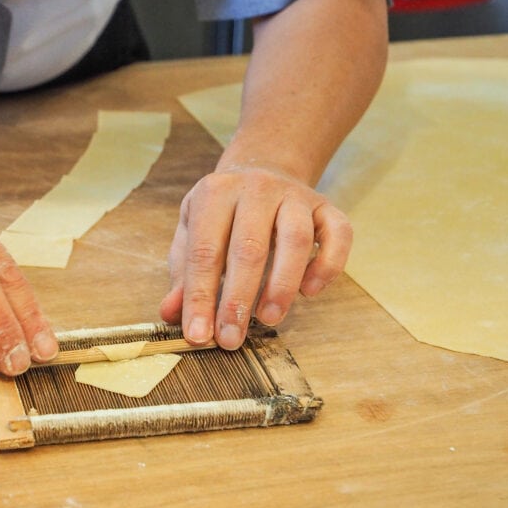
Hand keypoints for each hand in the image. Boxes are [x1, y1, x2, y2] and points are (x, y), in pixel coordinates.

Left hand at [159, 165, 351, 348]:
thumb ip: (183, 274)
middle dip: (238, 300)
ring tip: (268, 319)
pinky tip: (310, 292)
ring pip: (295, 240)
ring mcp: (294, 195)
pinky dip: (327, 265)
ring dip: (282, 285)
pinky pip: (338, 234)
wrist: (262, 168)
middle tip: (231, 339)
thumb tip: (170, 314)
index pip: (204, 252)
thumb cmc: (221, 215)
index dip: (199, 297)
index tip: (198, 335)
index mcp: (214, 193)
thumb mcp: (192, 234)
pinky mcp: (326, 206)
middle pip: (248, 248)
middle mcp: (255, 189)